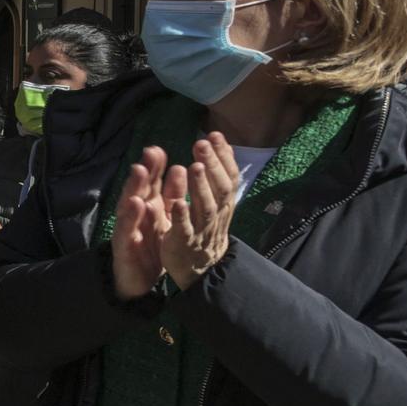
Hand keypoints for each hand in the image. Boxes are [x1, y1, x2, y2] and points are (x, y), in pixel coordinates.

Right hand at [111, 146, 171, 299]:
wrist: (138, 278)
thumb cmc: (150, 245)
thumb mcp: (163, 217)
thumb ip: (169, 194)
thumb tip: (178, 166)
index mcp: (147, 206)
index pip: (150, 183)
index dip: (153, 166)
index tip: (157, 150)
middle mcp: (134, 213)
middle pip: (137, 189)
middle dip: (142, 172)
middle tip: (147, 155)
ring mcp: (127, 227)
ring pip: (129, 204)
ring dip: (133, 188)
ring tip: (139, 171)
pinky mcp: (123, 244)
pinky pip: (127, 229)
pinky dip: (131, 217)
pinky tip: (137, 205)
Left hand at [159, 134, 238, 289]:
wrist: (202, 270)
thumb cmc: (204, 229)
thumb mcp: (213, 201)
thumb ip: (214, 176)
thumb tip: (218, 145)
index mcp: (223, 204)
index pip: (228, 177)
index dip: (224, 157)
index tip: (215, 135)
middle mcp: (216, 215)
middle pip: (219, 189)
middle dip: (212, 165)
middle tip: (202, 144)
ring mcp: (201, 230)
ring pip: (205, 208)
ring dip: (200, 187)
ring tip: (195, 166)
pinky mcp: (183, 243)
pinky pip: (185, 229)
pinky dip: (183, 216)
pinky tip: (179, 202)